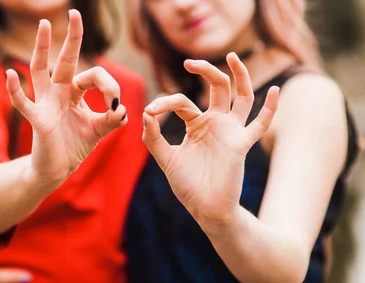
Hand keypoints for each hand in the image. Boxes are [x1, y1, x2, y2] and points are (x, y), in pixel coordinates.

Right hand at [6, 9, 126, 184]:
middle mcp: (58, 92)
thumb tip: (123, 110)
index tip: (116, 105)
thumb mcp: (99, 131)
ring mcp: (45, 103)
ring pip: (41, 70)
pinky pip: (23, 103)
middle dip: (72, 38)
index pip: (94, 76)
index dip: (109, 86)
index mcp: (74, 92)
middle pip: (65, 60)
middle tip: (74, 12)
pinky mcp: (37, 119)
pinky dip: (15, 90)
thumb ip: (112, 119)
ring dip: (43, 48)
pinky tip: (9, 74)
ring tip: (44, 26)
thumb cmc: (75, 146)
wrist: (58, 169)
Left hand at [142, 53, 279, 224]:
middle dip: (206, 71)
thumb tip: (146, 113)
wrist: (204, 208)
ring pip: (241, 96)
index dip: (165, 102)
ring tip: (232, 56)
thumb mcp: (165, 158)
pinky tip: (276, 91)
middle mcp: (215, 123)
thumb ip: (154, 137)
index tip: (151, 111)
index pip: (183, 102)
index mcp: (196, 124)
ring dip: (239, 76)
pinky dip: (270, 109)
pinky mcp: (241, 144)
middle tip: (190, 61)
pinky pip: (260, 125)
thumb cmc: (187, 184)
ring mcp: (230, 131)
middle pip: (216, 87)